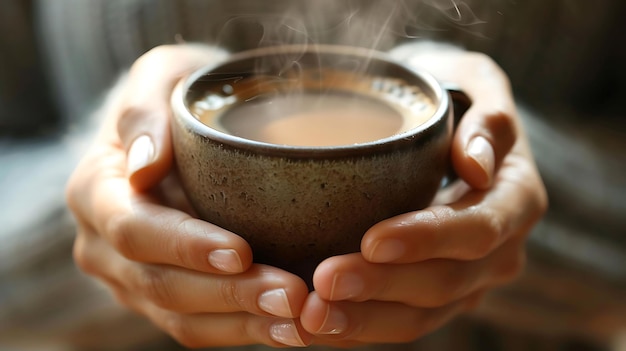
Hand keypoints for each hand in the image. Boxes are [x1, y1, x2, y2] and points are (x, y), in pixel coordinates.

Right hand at [65, 45, 311, 347]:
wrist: (177, 129)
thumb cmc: (176, 96)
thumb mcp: (160, 76)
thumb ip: (143, 108)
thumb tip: (141, 166)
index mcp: (96, 191)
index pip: (134, 230)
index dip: (186, 247)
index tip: (242, 251)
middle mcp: (105, 245)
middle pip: (161, 284)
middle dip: (229, 294)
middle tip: (292, 294)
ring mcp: (132, 278)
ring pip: (182, 317)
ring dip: (243, 323)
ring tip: (300, 320)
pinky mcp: (165, 296)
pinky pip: (199, 326)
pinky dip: (244, 331)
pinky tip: (290, 329)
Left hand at [299, 44, 547, 346]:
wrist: (440, 121)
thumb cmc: (450, 94)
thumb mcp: (475, 82)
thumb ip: (490, 116)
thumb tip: (478, 166)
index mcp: (516, 197)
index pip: (477, 229)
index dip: (427, 239)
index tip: (371, 240)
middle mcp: (500, 249)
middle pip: (446, 282)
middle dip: (383, 287)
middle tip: (324, 283)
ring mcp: (470, 278)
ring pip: (422, 315)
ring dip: (366, 320)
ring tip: (312, 317)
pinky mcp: (437, 295)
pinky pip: (402, 321)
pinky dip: (361, 326)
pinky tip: (319, 326)